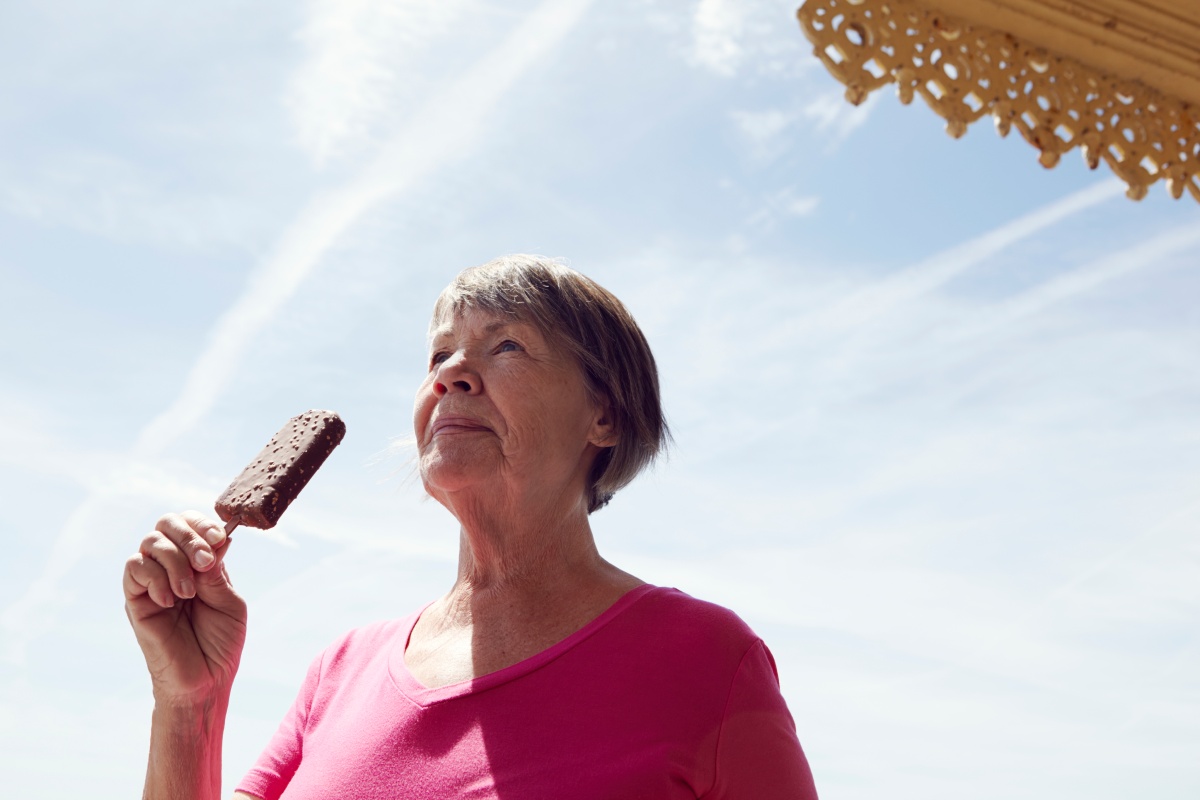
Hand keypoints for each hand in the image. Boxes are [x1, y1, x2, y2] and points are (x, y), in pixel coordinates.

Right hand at [123, 511, 246, 705]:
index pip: (191, 523)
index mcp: (198, 564)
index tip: (220, 539)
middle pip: (167, 523)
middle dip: (189, 535)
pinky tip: (171, 600)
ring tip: (189, 592)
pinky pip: (134, 568)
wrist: (205, 681)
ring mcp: (152, 582)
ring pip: (150, 542)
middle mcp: (172, 567)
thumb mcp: (229, 602)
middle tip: (205, 561)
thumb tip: (216, 539)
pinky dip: (155, 577)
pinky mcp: (135, 601)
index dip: (203, 524)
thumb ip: (217, 572)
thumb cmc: (220, 644)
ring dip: (174, 560)